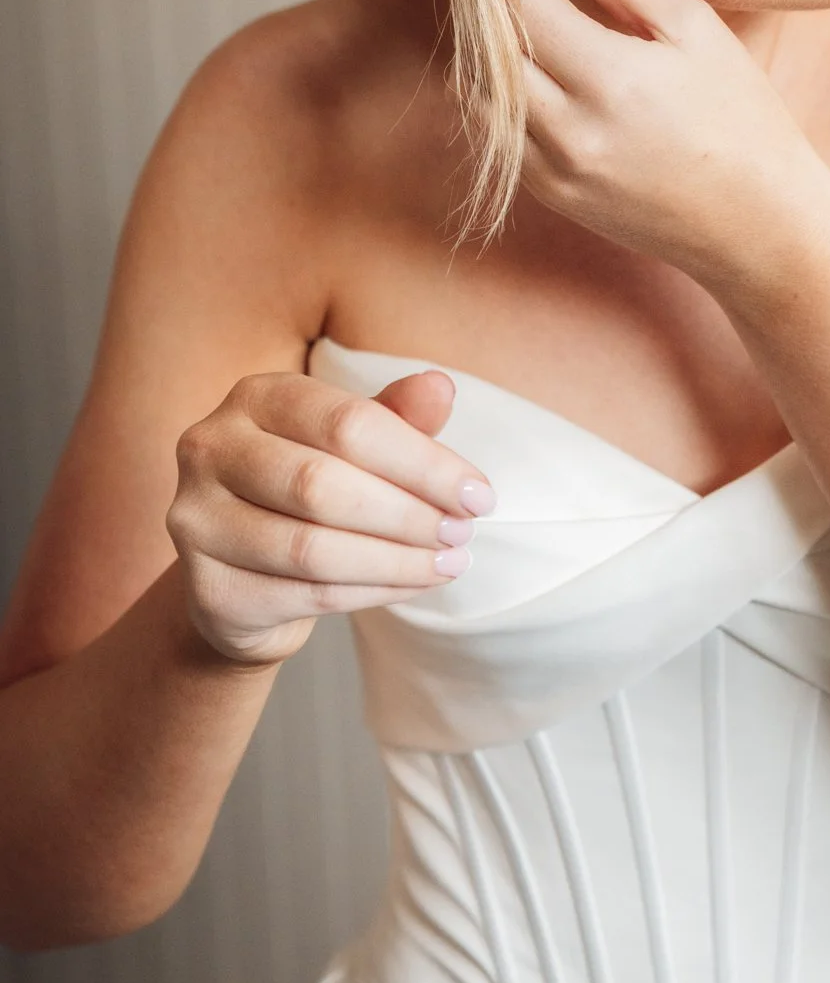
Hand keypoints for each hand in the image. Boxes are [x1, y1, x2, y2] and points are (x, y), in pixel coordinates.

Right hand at [167, 369, 494, 664]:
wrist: (245, 579)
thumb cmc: (307, 494)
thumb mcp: (351, 446)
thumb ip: (394, 417)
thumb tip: (442, 387)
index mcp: (255, 397)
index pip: (347, 423)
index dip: (422, 461)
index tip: (478, 493)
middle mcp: (212, 449)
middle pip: (324, 484)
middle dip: (409, 513)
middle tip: (463, 533)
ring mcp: (198, 520)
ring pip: (313, 547)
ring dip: (396, 559)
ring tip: (449, 563)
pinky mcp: (208, 588)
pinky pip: (305, 594)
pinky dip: (372, 592)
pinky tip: (413, 584)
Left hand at [511, 0, 828, 284]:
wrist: (758, 222)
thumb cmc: (742, 115)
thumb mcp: (693, 26)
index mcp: (612, 80)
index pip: (521, 2)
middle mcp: (571, 131)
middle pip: (488, 45)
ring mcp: (555, 170)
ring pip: (479, 91)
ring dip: (489, 46)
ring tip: (526, 17)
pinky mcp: (551, 194)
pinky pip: (497, 132)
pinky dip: (502, 93)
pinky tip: (538, 70)